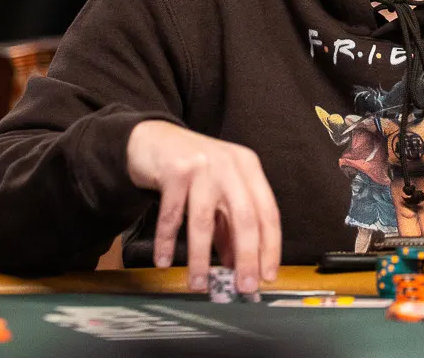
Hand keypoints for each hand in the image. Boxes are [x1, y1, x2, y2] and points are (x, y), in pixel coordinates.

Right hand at [126, 120, 280, 294]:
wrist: (153, 137)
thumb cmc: (193, 168)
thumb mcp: (219, 190)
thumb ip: (229, 224)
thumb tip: (238, 265)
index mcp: (248, 167)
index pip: (268, 212)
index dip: (270, 247)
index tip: (267, 275)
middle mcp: (229, 164)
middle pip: (245, 217)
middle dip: (246, 257)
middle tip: (243, 287)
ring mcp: (202, 166)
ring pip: (205, 220)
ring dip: (201, 257)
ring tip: (199, 284)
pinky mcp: (174, 170)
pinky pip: (171, 214)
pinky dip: (166, 241)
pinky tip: (164, 261)